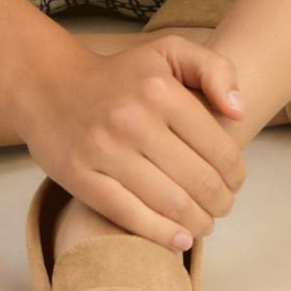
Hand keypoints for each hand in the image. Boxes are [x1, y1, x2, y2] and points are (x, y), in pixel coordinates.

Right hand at [16, 33, 247, 250]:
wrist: (50, 84)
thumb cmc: (120, 74)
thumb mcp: (168, 52)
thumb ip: (215, 70)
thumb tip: (239, 111)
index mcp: (161, 90)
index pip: (220, 149)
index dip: (236, 175)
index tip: (234, 182)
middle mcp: (133, 119)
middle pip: (199, 182)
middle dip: (220, 203)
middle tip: (221, 207)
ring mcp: (104, 150)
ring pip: (170, 205)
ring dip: (198, 224)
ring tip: (203, 224)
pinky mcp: (80, 176)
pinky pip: (131, 216)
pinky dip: (162, 235)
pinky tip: (179, 239)